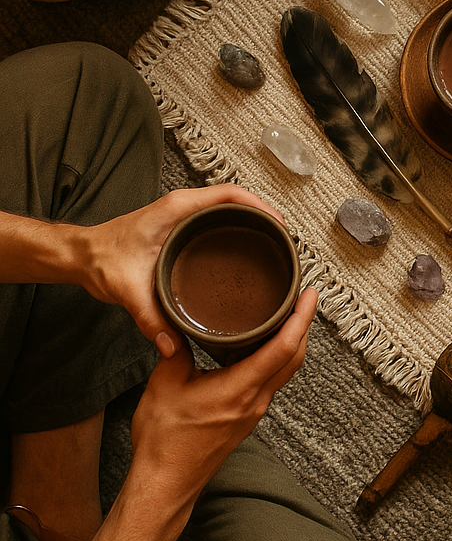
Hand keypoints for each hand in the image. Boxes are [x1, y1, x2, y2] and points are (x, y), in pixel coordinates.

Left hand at [79, 186, 284, 357]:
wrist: (80, 255)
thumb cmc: (101, 260)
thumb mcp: (127, 290)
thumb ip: (151, 319)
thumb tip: (173, 346)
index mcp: (177, 209)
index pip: (230, 194)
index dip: (260, 206)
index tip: (279, 224)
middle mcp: (183, 207)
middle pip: (237, 199)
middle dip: (264, 215)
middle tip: (283, 240)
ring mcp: (183, 214)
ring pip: (229, 208)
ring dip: (252, 220)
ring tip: (272, 245)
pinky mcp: (181, 225)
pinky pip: (218, 217)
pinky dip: (237, 226)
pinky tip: (246, 248)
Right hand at [128, 287, 317, 500]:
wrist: (165, 484)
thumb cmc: (164, 442)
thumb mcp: (163, 386)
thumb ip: (175, 351)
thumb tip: (177, 326)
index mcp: (239, 389)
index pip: (284, 348)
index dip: (301, 317)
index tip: (310, 295)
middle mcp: (255, 400)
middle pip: (294, 357)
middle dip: (304, 324)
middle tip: (305, 297)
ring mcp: (254, 410)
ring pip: (285, 370)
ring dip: (293, 341)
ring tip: (289, 315)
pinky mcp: (247, 416)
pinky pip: (271, 381)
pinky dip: (277, 358)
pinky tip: (265, 346)